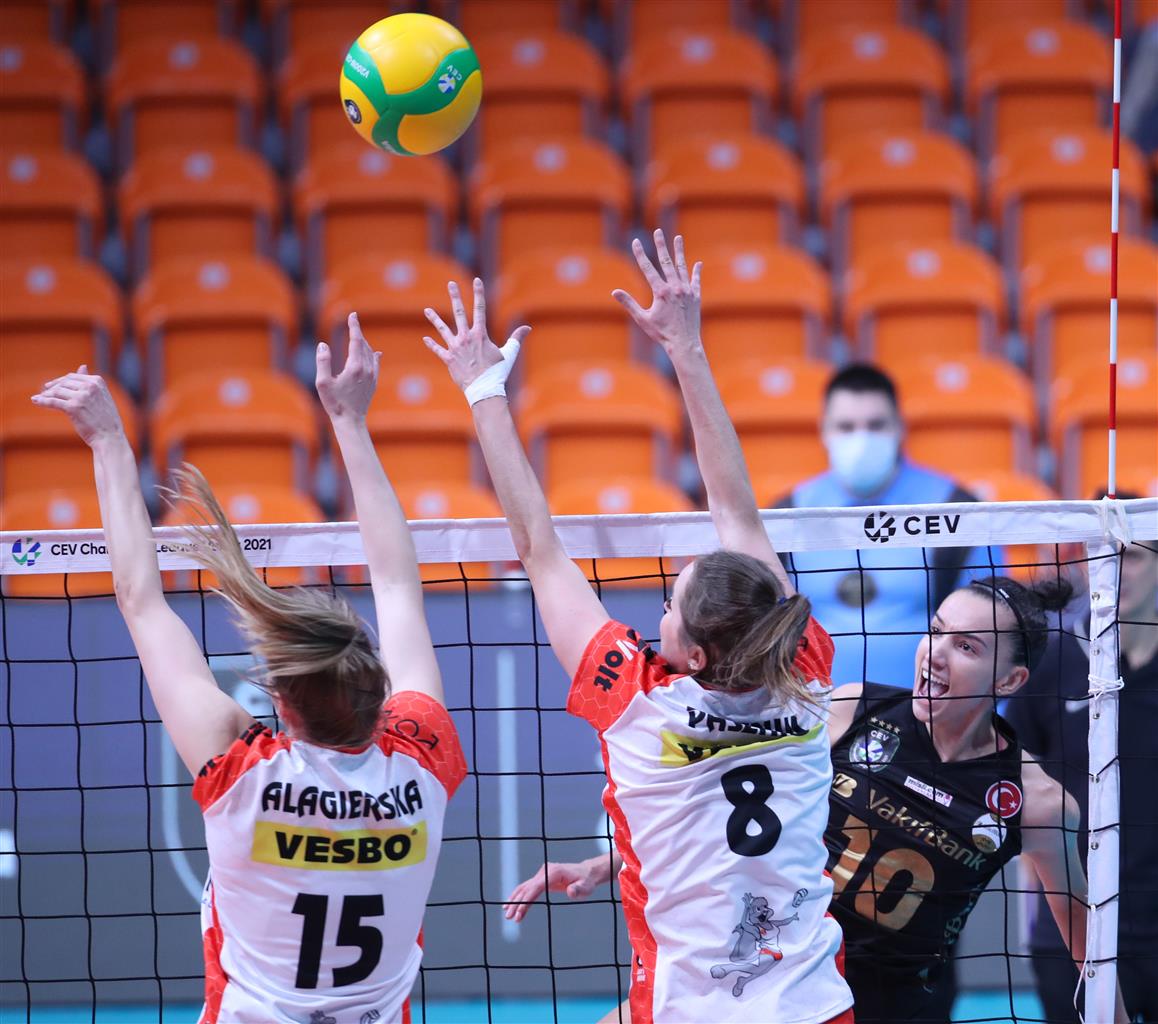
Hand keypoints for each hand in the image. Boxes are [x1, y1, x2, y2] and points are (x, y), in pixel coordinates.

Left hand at [31, 367, 124, 445]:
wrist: (109, 437)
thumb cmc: (106, 419)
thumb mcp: (101, 396)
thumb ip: (89, 382)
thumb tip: (82, 366)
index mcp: (97, 381)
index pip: (72, 377)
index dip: (60, 381)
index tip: (52, 386)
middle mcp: (90, 386)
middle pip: (63, 383)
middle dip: (52, 387)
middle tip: (44, 393)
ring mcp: (81, 396)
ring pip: (57, 391)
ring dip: (46, 395)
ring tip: (39, 398)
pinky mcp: (73, 407)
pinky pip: (53, 402)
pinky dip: (42, 401)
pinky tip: (36, 401)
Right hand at [316, 312, 380, 421]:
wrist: (351, 420)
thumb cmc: (334, 403)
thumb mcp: (322, 383)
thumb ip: (322, 362)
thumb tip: (323, 345)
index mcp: (355, 367)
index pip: (356, 340)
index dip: (354, 326)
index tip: (352, 314)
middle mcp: (367, 369)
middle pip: (364, 344)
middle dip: (357, 332)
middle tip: (352, 321)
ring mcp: (372, 376)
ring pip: (370, 353)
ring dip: (363, 342)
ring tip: (357, 335)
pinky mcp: (374, 382)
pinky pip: (375, 363)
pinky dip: (373, 355)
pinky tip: (375, 352)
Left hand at [423, 278, 529, 391]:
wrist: (484, 389)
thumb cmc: (498, 372)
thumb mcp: (509, 353)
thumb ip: (516, 338)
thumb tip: (527, 328)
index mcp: (480, 334)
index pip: (480, 308)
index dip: (479, 293)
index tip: (477, 280)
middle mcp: (466, 337)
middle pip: (459, 312)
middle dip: (455, 296)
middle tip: (451, 283)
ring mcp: (455, 348)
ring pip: (443, 329)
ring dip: (434, 319)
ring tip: (427, 310)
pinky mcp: (449, 359)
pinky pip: (438, 350)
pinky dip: (432, 345)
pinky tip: (425, 339)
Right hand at [502, 858, 603, 922]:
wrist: (586, 873)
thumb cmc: (586, 881)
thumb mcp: (585, 887)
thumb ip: (578, 890)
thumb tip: (570, 892)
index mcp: (554, 872)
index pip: (536, 887)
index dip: (526, 900)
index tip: (519, 912)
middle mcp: (545, 871)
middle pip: (527, 888)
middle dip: (517, 903)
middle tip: (509, 917)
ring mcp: (542, 874)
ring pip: (524, 888)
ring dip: (515, 900)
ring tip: (507, 914)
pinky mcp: (541, 879)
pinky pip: (527, 888)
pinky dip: (519, 896)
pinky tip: (510, 904)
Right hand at [612, 229, 701, 353]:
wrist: (684, 344)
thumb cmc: (662, 333)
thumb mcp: (643, 319)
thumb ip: (629, 303)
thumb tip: (614, 292)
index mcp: (661, 292)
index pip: (648, 268)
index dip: (640, 254)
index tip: (635, 241)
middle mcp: (675, 287)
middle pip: (666, 262)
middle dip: (661, 245)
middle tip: (658, 232)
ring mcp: (687, 291)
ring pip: (682, 266)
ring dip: (679, 251)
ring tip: (678, 238)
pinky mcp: (696, 296)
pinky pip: (695, 280)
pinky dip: (696, 272)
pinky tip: (697, 263)